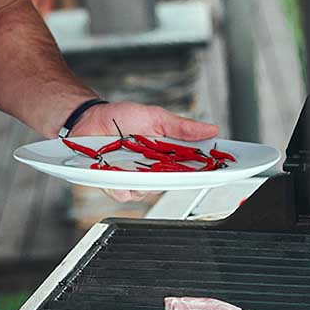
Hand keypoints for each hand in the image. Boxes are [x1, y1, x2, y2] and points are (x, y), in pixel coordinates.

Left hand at [72, 102, 219, 202]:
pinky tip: (118, 173)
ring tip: (139, 165)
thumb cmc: (121, 118)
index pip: (191, 168)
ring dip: (144, 180)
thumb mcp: (155, 117)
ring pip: (147, 192)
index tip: (220, 169)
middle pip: (171, 184)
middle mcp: (151, 171)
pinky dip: (121, 185)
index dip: (207, 171)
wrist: (89, 118)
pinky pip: (122, 193)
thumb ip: (181, 127)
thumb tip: (211, 129)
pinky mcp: (113, 184)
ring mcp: (132, 179)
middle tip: (176, 167)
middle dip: (176, 178)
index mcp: (166, 156)